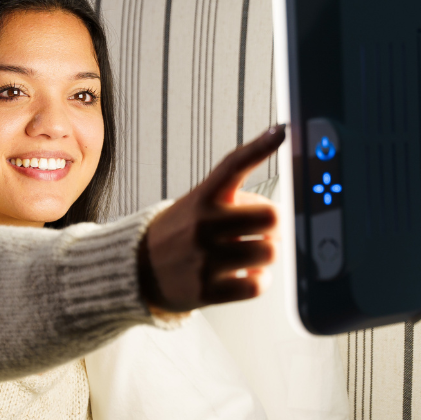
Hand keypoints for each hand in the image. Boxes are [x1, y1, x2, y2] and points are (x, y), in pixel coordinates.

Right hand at [139, 125, 285, 312]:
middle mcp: (203, 223)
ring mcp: (204, 257)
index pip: (234, 164)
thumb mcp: (198, 203)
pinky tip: (248, 274)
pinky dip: (260, 280)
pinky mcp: (206, 289)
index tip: (282, 130)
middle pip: (272, 217)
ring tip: (253, 254)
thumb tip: (279, 208)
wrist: (138, 270)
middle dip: (277, 226)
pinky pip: (257, 284)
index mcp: (204, 197)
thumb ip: (235, 199)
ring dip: (268, 255)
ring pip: (269, 252)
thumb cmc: (179, 233)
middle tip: (266, 231)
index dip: (260, 146)